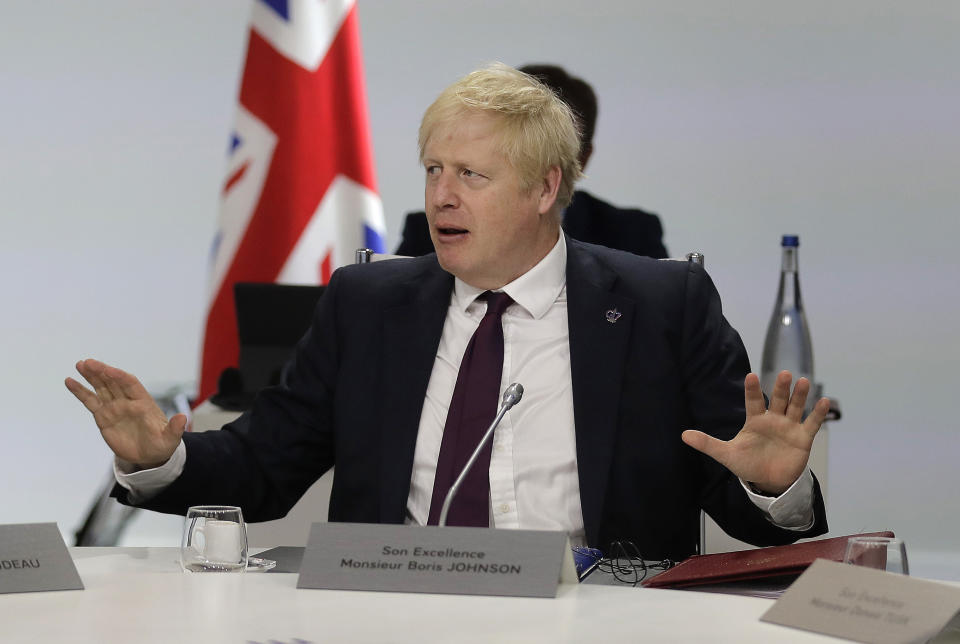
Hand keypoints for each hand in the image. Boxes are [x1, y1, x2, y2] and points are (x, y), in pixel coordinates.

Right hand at [65, 359, 186, 468]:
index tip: (107, 369)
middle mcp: (127, 401)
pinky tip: (70, 381)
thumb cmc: (162, 444)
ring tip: (79, 365)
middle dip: (102, 372)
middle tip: (87, 362)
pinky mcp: (103, 417)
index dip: (119, 376)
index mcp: (143, 402)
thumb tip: (183, 418)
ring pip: (101, 387)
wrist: (150, 455)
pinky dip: (80, 391)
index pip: (130, 384)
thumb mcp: (170, 439)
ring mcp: (114, 407)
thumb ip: (175, 428)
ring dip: (91, 376)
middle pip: (113, 382)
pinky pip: (90, 401)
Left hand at [681, 371, 828, 494]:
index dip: (751, 390)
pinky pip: (811, 423)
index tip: (750, 375)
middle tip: (784, 373)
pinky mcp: (803, 438)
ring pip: (795, 407)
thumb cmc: (747, 464)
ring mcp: (789, 427)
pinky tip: (824, 402)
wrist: (769, 481)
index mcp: (754, 420)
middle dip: (780, 388)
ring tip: (803, 381)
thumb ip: (708, 444)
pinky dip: (818, 413)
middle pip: (777, 400)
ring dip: (800, 395)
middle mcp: (773, 419)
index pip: (752, 401)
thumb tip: (683, 436)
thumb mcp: (727, 455)